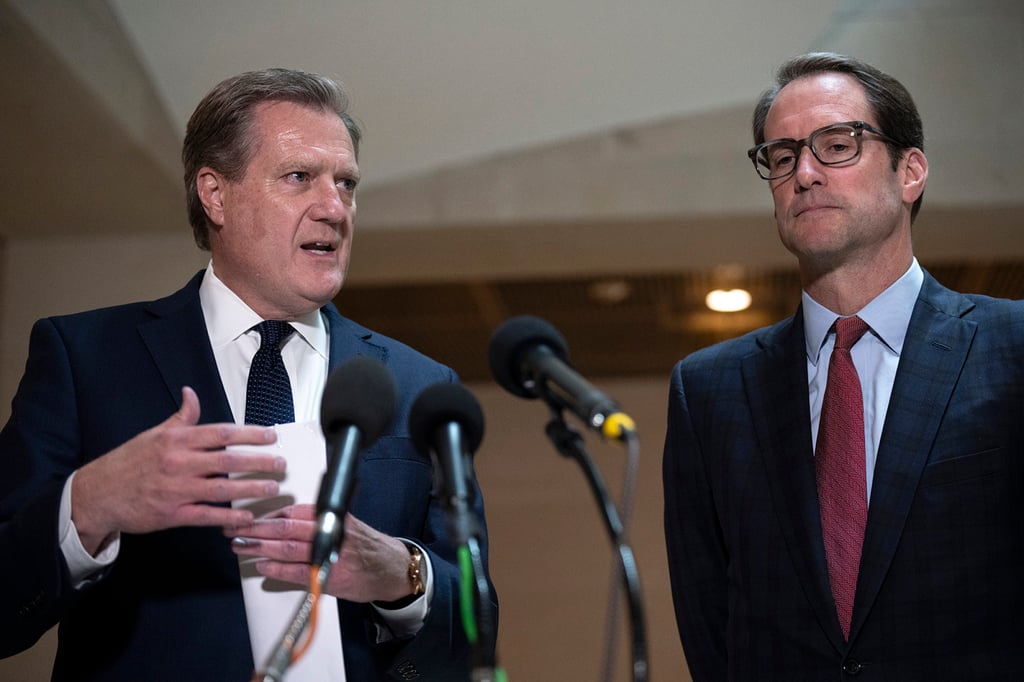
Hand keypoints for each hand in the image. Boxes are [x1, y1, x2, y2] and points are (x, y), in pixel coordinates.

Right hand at [71, 386, 285, 553]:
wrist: (97, 494)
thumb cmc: (128, 462)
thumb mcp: (154, 433)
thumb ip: (180, 417)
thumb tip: (192, 394)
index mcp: (176, 440)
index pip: (221, 433)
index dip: (249, 434)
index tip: (271, 436)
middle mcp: (179, 463)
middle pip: (228, 461)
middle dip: (259, 462)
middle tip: (281, 463)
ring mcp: (176, 490)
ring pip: (222, 489)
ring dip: (251, 489)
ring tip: (272, 488)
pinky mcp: (171, 514)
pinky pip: (207, 516)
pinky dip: (229, 517)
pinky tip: (247, 517)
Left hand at [226, 504, 414, 602]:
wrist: (390, 569)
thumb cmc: (366, 547)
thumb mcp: (345, 523)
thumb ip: (318, 521)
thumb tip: (282, 521)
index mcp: (332, 516)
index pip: (293, 510)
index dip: (267, 513)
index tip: (249, 515)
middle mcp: (330, 531)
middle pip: (284, 527)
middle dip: (255, 528)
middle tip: (234, 528)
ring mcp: (329, 554)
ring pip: (286, 548)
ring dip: (259, 547)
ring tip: (240, 545)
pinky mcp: (328, 576)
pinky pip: (295, 572)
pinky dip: (275, 569)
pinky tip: (261, 566)